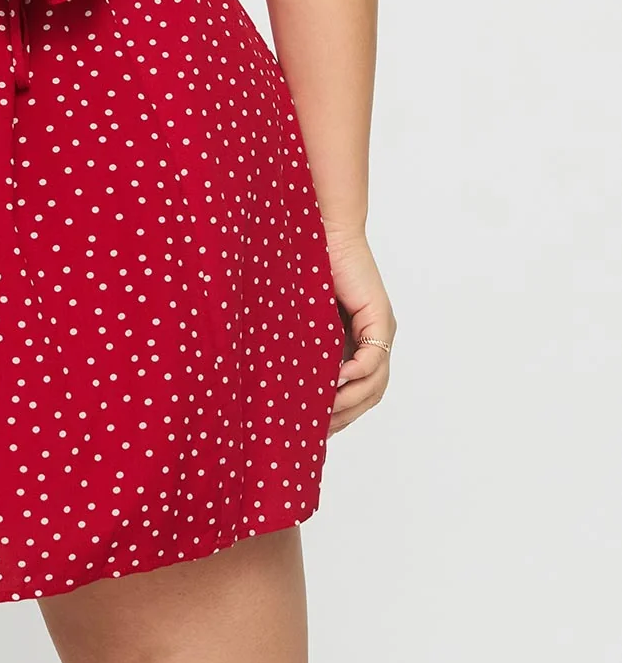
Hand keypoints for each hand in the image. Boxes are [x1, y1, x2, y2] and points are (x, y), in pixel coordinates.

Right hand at [325, 226, 395, 437]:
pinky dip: (356, 375)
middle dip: (346, 416)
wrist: (324, 229)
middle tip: (319, 433)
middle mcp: (377, 337)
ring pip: (375, 382)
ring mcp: (381, 329)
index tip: (317, 430)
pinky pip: (371, 358)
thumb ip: (306, 343)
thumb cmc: (309, 265)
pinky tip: (335, 384)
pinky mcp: (379, 317)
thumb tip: (280, 377)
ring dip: (351, 402)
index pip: (361, 389)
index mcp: (361, 339)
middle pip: (372, 393)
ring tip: (325, 415)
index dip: (343, 413)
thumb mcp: (306, 317)